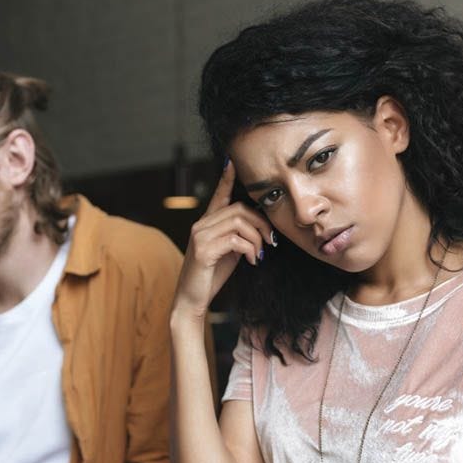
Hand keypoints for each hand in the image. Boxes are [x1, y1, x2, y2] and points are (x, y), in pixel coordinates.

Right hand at [173, 160, 273, 318]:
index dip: (226, 179)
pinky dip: (250, 250)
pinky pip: (235, 240)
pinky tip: (252, 261)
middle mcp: (200, 225)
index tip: (232, 162)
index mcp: (206, 224)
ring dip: (257, 238)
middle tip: (271, 242)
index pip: (218, 195)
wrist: (191, 301)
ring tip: (259, 255)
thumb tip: (258, 228)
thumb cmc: (210, 276)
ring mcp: (200, 236)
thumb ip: (237, 236)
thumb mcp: (228, 252)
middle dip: (261, 223)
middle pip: (238, 209)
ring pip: (239, 222)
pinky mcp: (203, 250)